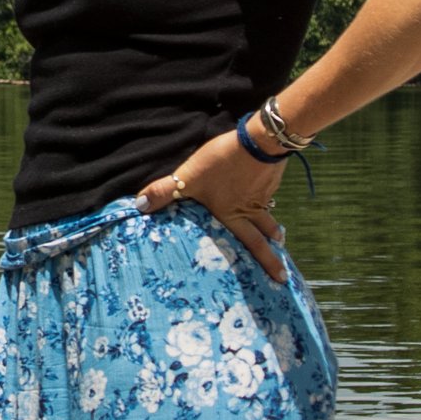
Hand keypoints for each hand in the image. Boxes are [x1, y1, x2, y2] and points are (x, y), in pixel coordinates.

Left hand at [140, 129, 287, 280]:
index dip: (265, 261)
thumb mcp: (188, 178)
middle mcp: (251, 209)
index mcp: (234, 216)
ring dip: (272, 225)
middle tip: (281, 267)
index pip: (251, 244)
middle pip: (265, 233)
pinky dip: (267, 197)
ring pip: (268, 213)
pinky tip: (264, 192)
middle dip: (273, 251)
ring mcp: (263, 193)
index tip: (280, 278)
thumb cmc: (223, 165)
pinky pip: (268, 193)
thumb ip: (164, 191)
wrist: (258, 141)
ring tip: (277, 235)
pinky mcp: (269, 176)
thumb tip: (139, 206)